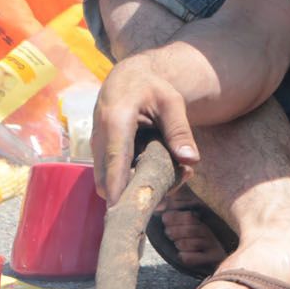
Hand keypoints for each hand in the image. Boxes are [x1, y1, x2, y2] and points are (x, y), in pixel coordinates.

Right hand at [91, 54, 199, 203]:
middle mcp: (101, 139)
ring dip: (137, 187)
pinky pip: (114, 176)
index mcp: (116, 122)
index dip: (117, 188)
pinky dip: (134, 180)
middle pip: (108, 181)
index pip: (115, 162)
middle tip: (170, 191)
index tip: (124, 209)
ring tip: (173, 178)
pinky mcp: (103, 155)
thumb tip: (191, 161)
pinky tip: (163, 172)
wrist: (126, 79)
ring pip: (110, 182)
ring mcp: (98, 149)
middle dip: (135, 193)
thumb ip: (180, 130)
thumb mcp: (171, 102)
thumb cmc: (150, 87)